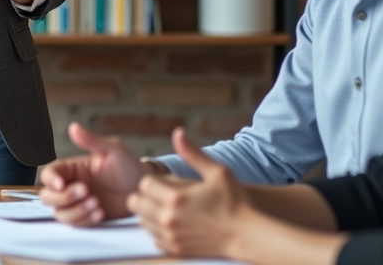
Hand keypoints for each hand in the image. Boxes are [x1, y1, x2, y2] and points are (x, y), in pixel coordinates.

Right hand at [40, 122, 161, 224]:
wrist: (143, 190)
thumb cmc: (129, 167)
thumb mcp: (113, 150)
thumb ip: (92, 140)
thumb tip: (74, 127)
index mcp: (73, 168)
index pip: (49, 173)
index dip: (50, 180)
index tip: (61, 184)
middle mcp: (72, 185)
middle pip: (48, 196)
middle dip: (64, 198)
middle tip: (86, 192)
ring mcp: (78, 203)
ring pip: (60, 213)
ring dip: (76, 211)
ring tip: (97, 204)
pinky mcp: (86, 217)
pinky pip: (75, 224)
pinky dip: (85, 220)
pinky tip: (100, 213)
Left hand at [129, 127, 250, 257]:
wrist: (246, 235)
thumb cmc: (234, 201)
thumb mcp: (217, 171)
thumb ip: (192, 153)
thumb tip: (178, 132)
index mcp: (176, 197)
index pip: (143, 184)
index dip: (152, 181)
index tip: (164, 183)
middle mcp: (169, 218)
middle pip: (136, 203)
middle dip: (145, 196)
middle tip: (160, 194)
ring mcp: (171, 236)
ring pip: (142, 221)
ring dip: (149, 212)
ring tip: (167, 208)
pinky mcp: (175, 249)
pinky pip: (153, 238)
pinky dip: (157, 230)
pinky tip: (173, 223)